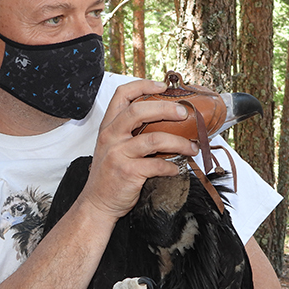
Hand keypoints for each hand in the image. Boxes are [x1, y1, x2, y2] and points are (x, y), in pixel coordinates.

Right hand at [79, 79, 199, 218]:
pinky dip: (171, 167)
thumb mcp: (113, 147)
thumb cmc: (110, 174)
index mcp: (108, 126)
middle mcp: (111, 136)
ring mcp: (118, 154)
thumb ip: (130, 132)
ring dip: (178, 142)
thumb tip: (165, 121)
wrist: (97, 203)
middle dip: (165, 108)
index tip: (163, 86)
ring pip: (154, 139)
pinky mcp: (127, 172)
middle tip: (184, 113)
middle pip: (138, 111)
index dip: (143, 85)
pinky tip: (176, 168)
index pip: (122, 95)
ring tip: (191, 147)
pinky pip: (156, 165)